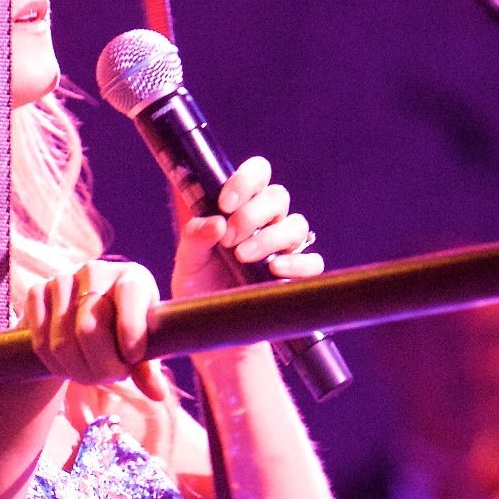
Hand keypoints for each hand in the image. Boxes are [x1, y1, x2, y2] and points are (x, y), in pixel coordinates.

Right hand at [22, 262, 175, 402]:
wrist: (82, 316)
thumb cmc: (122, 332)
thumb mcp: (140, 345)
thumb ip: (147, 368)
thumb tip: (157, 394)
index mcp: (132, 278)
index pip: (129, 296)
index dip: (130, 331)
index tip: (132, 359)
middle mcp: (96, 271)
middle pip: (88, 328)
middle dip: (100, 366)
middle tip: (110, 378)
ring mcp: (63, 279)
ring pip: (61, 341)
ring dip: (76, 371)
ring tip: (90, 375)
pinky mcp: (37, 291)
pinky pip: (40, 341)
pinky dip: (54, 365)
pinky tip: (67, 368)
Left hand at [170, 157, 323, 303]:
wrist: (208, 325)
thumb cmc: (198, 285)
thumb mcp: (186, 260)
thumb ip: (194, 236)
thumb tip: (215, 222)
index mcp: (241, 206)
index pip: (257, 173)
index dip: (245, 181)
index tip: (224, 204)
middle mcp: (266, 222)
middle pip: (278, 196)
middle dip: (252, 213)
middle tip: (228, 238)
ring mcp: (284, 248)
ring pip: (296, 225)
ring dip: (269, 238)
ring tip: (243, 256)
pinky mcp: (296, 276)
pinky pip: (312, 261)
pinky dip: (297, 263)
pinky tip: (274, 270)